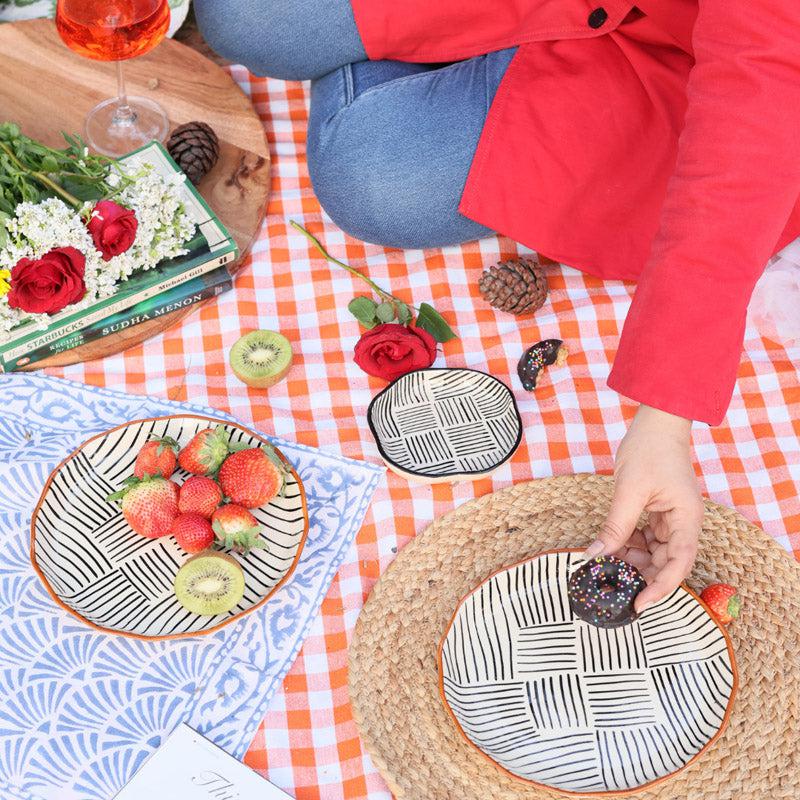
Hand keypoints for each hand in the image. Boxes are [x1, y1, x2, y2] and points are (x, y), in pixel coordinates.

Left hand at [584, 405, 703, 611]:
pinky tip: (610, 548)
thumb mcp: (629, 490)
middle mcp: (684, 523)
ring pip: (654, 552)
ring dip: (632, 560)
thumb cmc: (649, 450)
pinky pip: (647, 538)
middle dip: (641, 576)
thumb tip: (595, 555)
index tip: (639, 604)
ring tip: (607, 566)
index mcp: (687, 519)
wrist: (656, 423)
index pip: (678, 564)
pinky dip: (630, 545)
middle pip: (666, 562)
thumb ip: (616, 526)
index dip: (660, 588)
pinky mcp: (660, 513)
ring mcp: (672, 518)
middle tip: (613, 587)